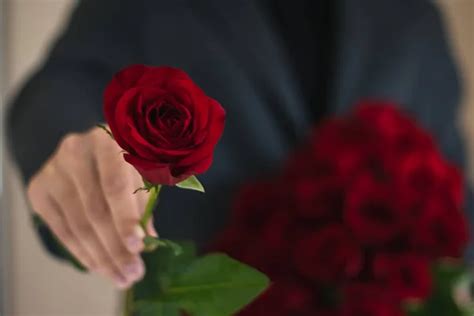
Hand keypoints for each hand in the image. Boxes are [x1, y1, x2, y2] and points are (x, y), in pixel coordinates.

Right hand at [27, 127, 157, 287]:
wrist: (88, 147)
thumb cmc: (122, 159)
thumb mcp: (140, 172)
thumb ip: (144, 203)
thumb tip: (149, 241)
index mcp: (107, 140)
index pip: (115, 185)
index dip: (126, 218)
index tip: (139, 247)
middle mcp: (76, 151)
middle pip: (95, 210)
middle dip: (116, 248)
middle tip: (133, 273)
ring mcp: (53, 170)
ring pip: (78, 224)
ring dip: (101, 257)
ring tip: (119, 277)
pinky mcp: (38, 188)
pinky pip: (61, 229)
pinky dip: (82, 252)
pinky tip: (98, 266)